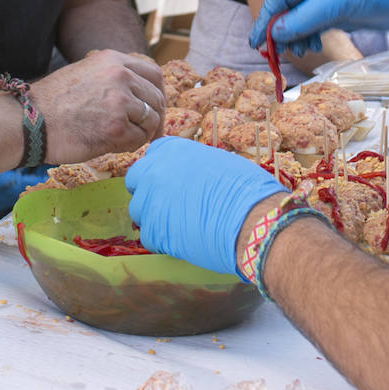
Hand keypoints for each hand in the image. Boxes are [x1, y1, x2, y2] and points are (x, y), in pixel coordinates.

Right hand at [30, 49, 164, 163]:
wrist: (30, 122)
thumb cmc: (51, 103)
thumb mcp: (85, 73)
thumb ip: (112, 77)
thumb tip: (139, 93)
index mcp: (113, 60)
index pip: (153, 74)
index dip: (158, 94)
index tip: (155, 109)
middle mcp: (120, 76)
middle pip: (156, 99)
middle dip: (155, 118)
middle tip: (149, 133)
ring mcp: (121, 101)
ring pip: (151, 121)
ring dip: (141, 133)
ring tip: (122, 138)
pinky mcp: (117, 127)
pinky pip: (139, 140)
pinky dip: (130, 146)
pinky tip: (112, 144)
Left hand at [126, 137, 285, 276]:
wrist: (252, 219)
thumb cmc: (246, 189)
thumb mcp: (218, 162)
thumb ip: (194, 166)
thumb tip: (192, 176)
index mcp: (172, 149)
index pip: (151, 156)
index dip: (159, 171)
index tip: (170, 182)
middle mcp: (155, 170)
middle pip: (136, 181)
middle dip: (148, 192)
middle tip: (168, 204)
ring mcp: (150, 201)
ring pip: (139, 210)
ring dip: (154, 217)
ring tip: (179, 224)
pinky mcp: (154, 230)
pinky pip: (148, 236)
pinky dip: (162, 240)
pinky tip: (183, 240)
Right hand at [248, 0, 388, 55]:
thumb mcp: (337, 1)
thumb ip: (305, 18)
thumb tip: (276, 33)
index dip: (266, 16)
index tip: (256, 39)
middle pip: (288, 7)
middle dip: (280, 30)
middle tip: (272, 52)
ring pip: (301, 19)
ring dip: (296, 36)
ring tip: (299, 51)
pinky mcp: (339, 12)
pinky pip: (315, 25)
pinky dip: (310, 37)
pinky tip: (313, 46)